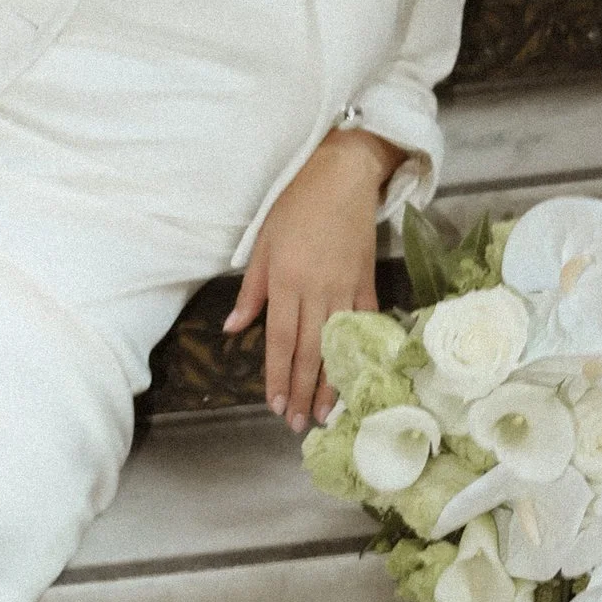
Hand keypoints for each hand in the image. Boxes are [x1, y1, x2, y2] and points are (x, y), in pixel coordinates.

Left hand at [223, 131, 395, 431]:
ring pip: (338, 344)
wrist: (343, 176)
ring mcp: (346, 287)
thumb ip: (250, 290)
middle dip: (304, 390)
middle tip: (299, 425)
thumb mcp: (261, 243)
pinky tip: (357, 375)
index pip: (281, 340)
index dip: (279, 376)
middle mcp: (317, 290)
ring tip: (326, 413)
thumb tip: (233, 329)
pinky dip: (359, 351)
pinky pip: (364, 323)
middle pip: (310, 350)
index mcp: (286, 281)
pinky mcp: (367, 281)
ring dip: (332, 381)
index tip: (276, 406)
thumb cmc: (295, 206)